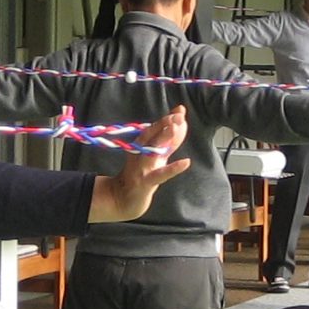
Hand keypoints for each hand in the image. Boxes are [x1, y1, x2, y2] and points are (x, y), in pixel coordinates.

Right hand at [89, 106, 193, 220]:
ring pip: (152, 150)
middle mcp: (139, 153)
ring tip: (175, 128)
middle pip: (151, 135)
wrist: (123, 199)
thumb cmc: (141, 174)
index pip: (155, 129)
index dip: (168, 119)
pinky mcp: (146, 182)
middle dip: (164, 123)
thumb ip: (169, 141)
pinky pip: (160, 174)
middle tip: (178, 115)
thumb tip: (181, 122)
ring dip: (163, 138)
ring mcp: (141, 168)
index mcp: (140, 145)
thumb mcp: (155, 156)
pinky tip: (186, 162)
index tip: (180, 110)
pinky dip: (173, 169)